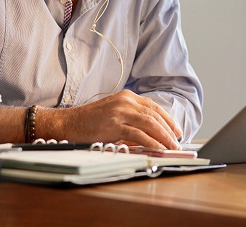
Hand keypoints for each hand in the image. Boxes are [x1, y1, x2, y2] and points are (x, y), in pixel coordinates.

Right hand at [43, 90, 181, 149]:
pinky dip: (151, 142)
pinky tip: (158, 149)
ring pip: (150, 124)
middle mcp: (125, 101)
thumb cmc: (89, 121)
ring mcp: (120, 112)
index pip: (153, 107)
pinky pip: (138, 134)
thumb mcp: (113, 114)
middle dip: (169, 130)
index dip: (168, 119)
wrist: (68, 122)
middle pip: (154, 115)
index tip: (176, 131)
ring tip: (172, 147)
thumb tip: (150, 135)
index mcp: (126, 96)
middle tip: (177, 143)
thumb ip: (131, 120)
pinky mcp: (114, 125)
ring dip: (164, 137)